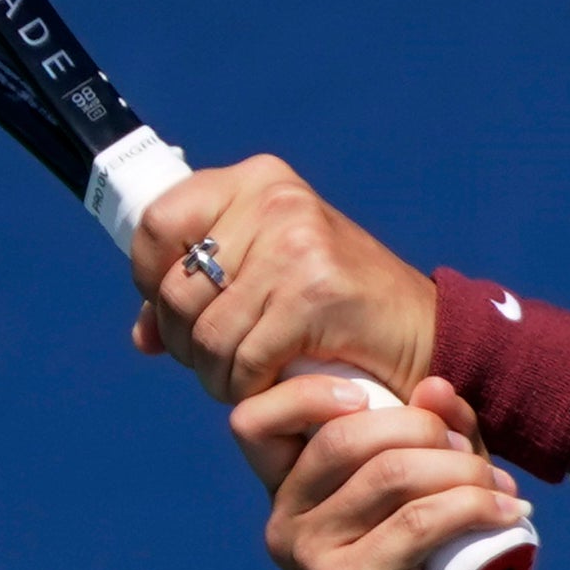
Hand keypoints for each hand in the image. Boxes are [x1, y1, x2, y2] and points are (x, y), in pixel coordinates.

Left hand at [130, 153, 431, 411]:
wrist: (427, 335)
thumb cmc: (342, 310)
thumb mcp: (267, 280)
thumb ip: (200, 294)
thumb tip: (142, 337)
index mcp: (256, 181)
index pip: (157, 223)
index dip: (149, 278)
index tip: (173, 313)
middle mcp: (274, 200)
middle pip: (175, 287)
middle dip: (186, 342)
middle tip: (216, 363)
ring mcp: (296, 243)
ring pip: (207, 333)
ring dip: (215, 375)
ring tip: (242, 380)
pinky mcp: (314, 292)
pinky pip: (244, 360)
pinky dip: (249, 388)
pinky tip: (269, 387)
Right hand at [237, 364, 530, 569]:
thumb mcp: (445, 487)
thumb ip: (438, 435)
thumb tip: (433, 385)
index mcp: (291, 492)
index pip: (255, 420)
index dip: (310, 391)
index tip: (385, 399)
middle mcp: (284, 523)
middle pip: (344, 434)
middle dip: (426, 431)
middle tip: (477, 459)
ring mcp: (311, 558)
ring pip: (392, 473)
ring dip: (463, 471)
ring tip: (502, 492)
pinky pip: (419, 520)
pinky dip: (474, 506)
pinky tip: (508, 513)